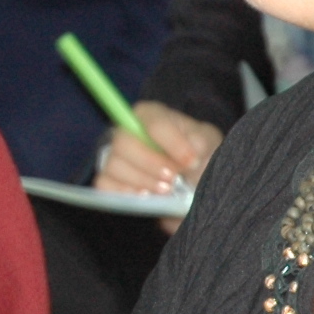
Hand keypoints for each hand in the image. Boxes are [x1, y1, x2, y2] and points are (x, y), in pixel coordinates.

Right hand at [97, 103, 220, 233]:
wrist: (191, 184)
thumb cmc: (197, 155)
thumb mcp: (208, 143)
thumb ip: (201, 141)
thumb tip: (192, 147)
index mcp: (151, 115)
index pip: (154, 123)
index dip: (172, 143)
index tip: (191, 161)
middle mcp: (127, 131)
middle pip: (124, 143)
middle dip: (151, 163)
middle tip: (173, 178)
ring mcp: (115, 156)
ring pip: (114, 166)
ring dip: (141, 180)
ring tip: (165, 191)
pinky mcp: (108, 180)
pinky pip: (105, 185)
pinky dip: (124, 193)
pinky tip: (146, 198)